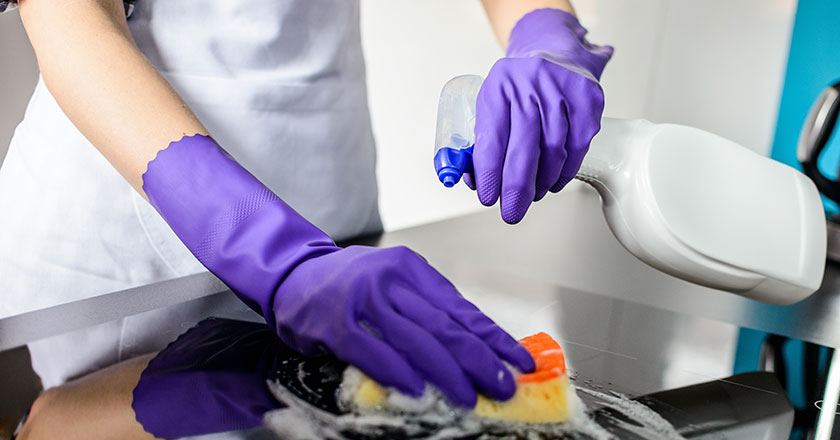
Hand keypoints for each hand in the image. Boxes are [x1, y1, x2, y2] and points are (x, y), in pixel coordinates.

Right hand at [273, 245, 533, 405]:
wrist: (292, 274)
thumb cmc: (349, 285)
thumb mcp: (392, 284)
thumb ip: (425, 310)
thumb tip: (472, 350)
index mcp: (412, 269)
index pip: (461, 308)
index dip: (493, 337)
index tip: (519, 361)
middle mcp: (392, 280)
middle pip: (445, 325)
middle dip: (480, 359)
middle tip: (503, 386)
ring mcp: (364, 299)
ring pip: (417, 339)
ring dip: (448, 372)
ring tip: (470, 396)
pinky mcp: (337, 323)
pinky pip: (374, 352)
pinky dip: (398, 373)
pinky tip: (419, 390)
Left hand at [465, 8, 612, 223]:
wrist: (554, 51)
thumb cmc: (518, 86)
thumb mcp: (491, 103)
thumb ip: (480, 141)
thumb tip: (477, 181)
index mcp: (499, 85)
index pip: (492, 138)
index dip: (490, 174)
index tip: (487, 197)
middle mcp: (530, 84)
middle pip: (524, 148)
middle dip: (516, 188)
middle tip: (511, 212)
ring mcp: (562, 90)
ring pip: (553, 151)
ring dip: (541, 182)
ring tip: (531, 194)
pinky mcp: (588, 99)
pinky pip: (577, 147)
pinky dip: (564, 172)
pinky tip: (552, 181)